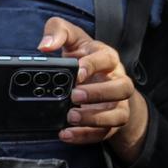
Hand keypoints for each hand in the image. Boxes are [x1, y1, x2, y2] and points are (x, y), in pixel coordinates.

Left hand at [38, 17, 148, 158]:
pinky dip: (85, 136)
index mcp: (108, 58)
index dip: (93, 65)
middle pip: (122, 88)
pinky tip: (67, 134)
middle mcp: (119, 81)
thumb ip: (57, 31)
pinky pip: (104, 133)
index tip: (77, 71)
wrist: (101, 78)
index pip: (107, 59)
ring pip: (118, 114)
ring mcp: (118, 104)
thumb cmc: (84, 57)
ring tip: (71, 117)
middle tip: (73, 96)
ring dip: (95, 118)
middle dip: (98, 94)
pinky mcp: (111, 123)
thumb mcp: (72, 37)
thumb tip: (45, 45)